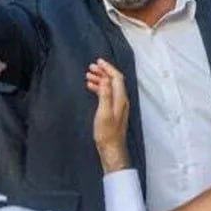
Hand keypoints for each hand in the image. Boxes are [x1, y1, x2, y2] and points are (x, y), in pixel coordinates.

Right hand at [87, 59, 129, 173]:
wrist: (111, 149)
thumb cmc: (107, 133)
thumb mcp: (103, 113)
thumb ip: (105, 95)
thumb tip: (104, 79)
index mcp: (120, 99)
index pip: (116, 77)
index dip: (108, 68)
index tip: (98, 62)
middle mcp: (122, 100)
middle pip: (114, 80)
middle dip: (103, 72)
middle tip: (91, 67)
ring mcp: (118, 105)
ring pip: (110, 87)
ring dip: (100, 79)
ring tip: (88, 76)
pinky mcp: (114, 110)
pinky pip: (108, 94)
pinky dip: (100, 88)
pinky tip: (92, 88)